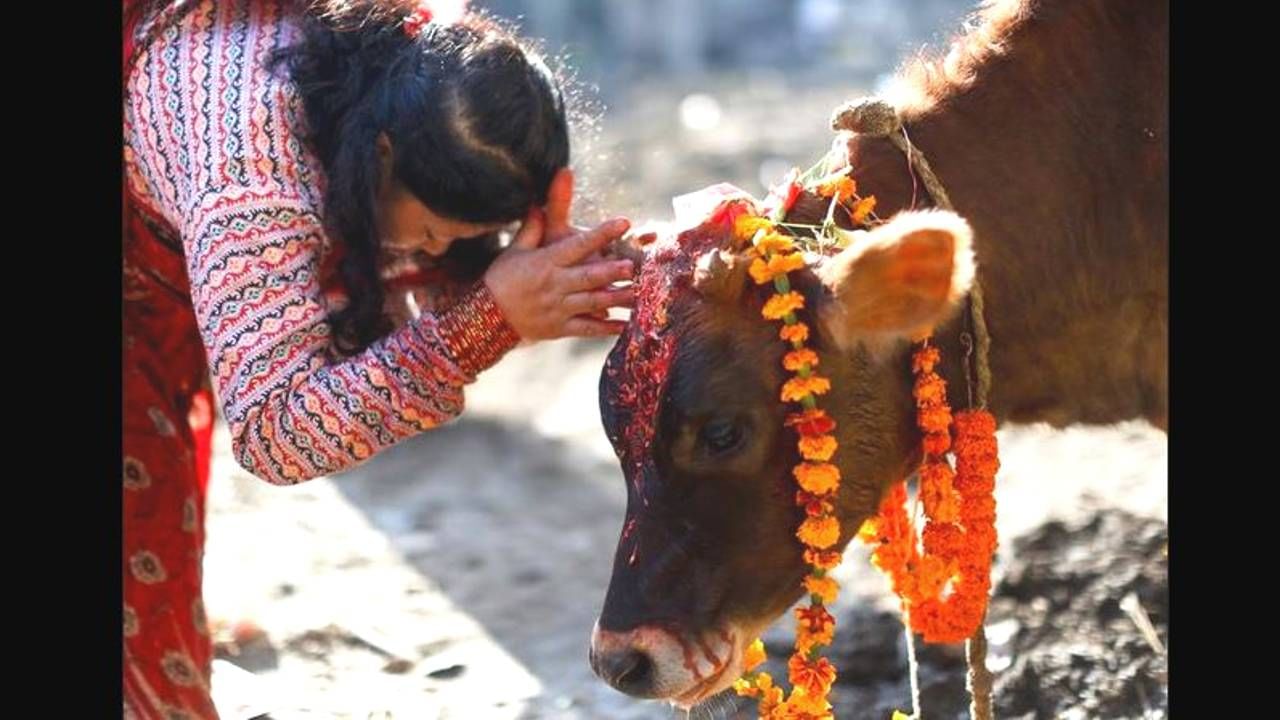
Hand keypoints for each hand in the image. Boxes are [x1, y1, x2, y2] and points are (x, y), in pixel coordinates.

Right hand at [483, 207, 635, 339]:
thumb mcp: (514, 251)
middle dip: (612, 271)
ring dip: (616, 297)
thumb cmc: (501, 279)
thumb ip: (531, 228)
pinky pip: (587, 328)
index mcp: (546, 262)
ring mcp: (558, 308)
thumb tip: (538, 204)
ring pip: (592, 302)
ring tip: (639, 292)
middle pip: (589, 276)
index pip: (578, 245)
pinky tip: (626, 325)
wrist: (484, 318)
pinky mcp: (560, 328)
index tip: (624, 223)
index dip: (602, 234)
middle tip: (634, 265)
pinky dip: (606, 328)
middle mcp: (554, 285)